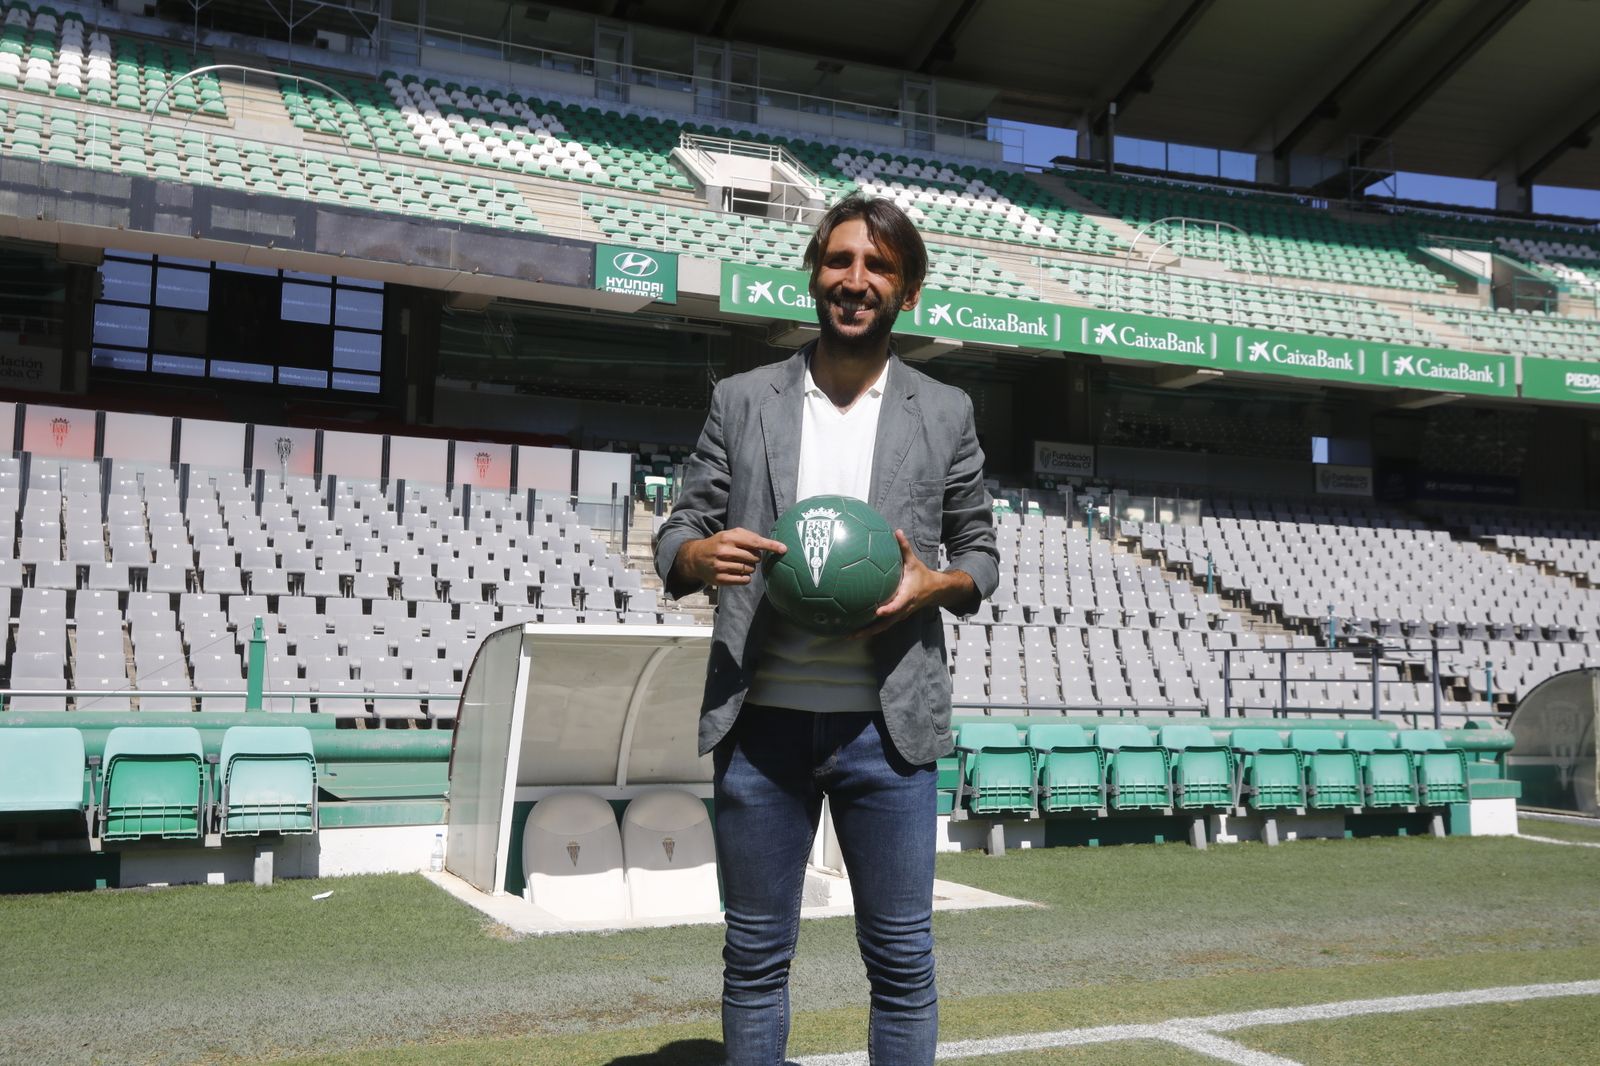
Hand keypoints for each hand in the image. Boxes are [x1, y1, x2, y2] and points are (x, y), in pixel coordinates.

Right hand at [675, 527, 786, 586]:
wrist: (696, 557)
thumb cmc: (719, 544)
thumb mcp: (730, 534)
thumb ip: (749, 537)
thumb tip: (772, 545)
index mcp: (728, 538)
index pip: (755, 542)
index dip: (771, 546)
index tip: (783, 549)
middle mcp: (724, 551)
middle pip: (755, 558)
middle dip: (755, 558)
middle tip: (745, 555)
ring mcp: (721, 566)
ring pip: (750, 570)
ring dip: (749, 568)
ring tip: (739, 563)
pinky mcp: (720, 579)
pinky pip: (744, 580)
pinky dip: (745, 577)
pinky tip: (737, 572)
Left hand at [852, 529, 969, 638]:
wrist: (935, 591)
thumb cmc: (922, 576)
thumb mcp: (914, 561)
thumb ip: (904, 548)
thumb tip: (896, 532)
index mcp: (907, 596)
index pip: (898, 605)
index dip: (889, 609)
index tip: (878, 611)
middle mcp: (902, 609)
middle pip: (885, 623)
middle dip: (869, 629)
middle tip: (852, 634)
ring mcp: (899, 615)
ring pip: (882, 627)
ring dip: (866, 632)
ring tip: (848, 636)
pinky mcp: (895, 617)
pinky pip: (882, 625)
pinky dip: (869, 628)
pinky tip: (855, 628)